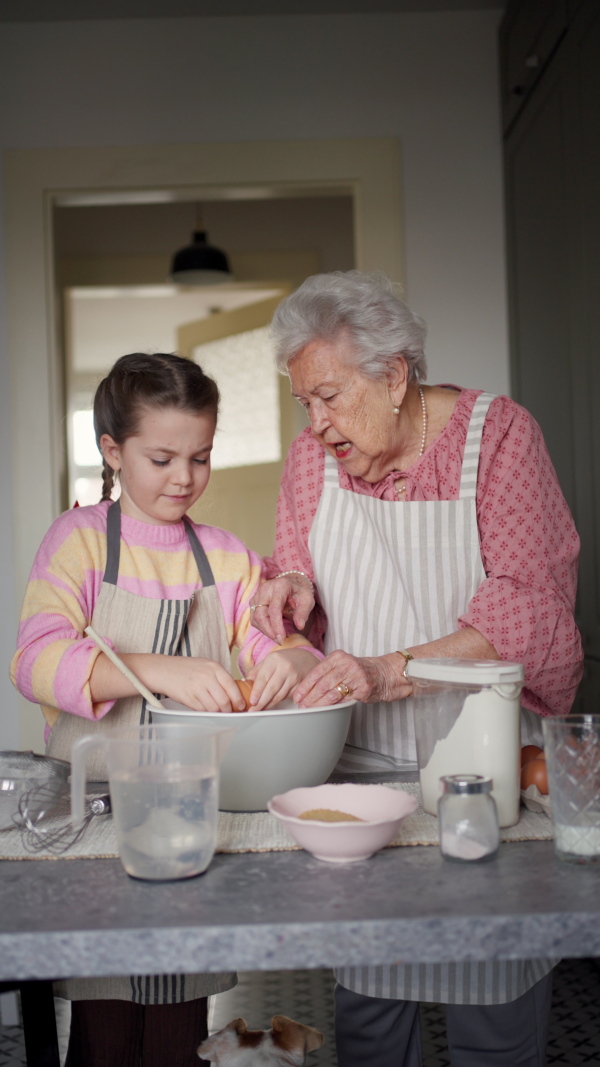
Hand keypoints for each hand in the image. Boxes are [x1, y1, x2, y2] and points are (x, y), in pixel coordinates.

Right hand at [156, 656, 245, 712]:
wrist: (164, 670)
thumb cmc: (187, 668)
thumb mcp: (206, 665)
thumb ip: (219, 676)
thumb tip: (235, 692)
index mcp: (214, 667)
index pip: (232, 686)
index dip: (238, 698)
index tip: (241, 705)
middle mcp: (206, 677)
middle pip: (224, 700)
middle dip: (229, 709)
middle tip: (230, 711)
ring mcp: (197, 688)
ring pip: (214, 708)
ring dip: (219, 712)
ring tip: (220, 711)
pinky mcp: (189, 698)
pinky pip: (203, 710)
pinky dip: (207, 712)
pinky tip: (207, 709)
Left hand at [246, 648, 319, 708]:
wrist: (305, 659)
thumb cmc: (284, 660)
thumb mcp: (269, 660)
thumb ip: (256, 672)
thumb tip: (245, 684)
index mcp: (274, 659)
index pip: (263, 678)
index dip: (257, 692)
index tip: (252, 701)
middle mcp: (285, 667)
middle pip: (271, 689)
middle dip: (261, 702)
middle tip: (253, 710)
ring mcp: (294, 677)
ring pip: (279, 696)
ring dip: (268, 704)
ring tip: (260, 708)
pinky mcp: (300, 686)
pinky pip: (286, 697)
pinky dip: (277, 702)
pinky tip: (271, 704)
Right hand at [250, 576, 314, 644]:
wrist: (291, 584)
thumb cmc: (300, 593)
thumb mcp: (307, 601)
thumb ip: (303, 613)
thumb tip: (300, 626)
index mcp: (280, 586)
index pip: (274, 609)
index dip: (276, 626)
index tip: (282, 638)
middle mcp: (265, 589)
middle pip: (260, 615)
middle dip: (269, 631)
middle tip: (280, 641)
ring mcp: (257, 595)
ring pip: (255, 618)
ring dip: (266, 631)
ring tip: (279, 636)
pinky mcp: (254, 602)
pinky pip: (254, 618)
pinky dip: (263, 627)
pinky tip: (273, 631)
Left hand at [293, 650, 412, 707]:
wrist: (385, 673)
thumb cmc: (360, 671)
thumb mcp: (343, 665)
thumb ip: (327, 673)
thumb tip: (306, 689)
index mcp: (338, 657)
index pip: (316, 672)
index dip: (305, 686)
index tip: (297, 696)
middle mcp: (346, 664)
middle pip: (322, 683)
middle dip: (310, 697)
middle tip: (301, 706)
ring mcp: (355, 676)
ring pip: (332, 692)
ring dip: (319, 703)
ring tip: (310, 709)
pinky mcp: (363, 688)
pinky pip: (344, 699)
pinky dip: (333, 706)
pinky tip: (326, 710)